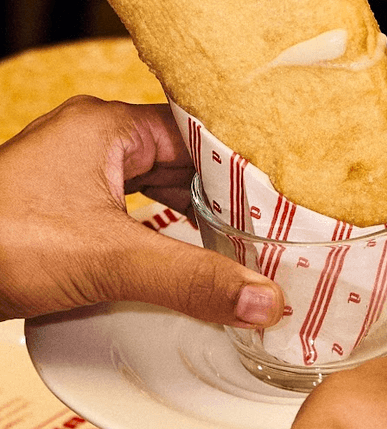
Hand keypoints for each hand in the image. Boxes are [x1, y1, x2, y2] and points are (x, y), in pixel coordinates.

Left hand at [0, 95, 282, 325]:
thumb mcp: (109, 261)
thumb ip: (190, 279)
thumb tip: (263, 300)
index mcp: (108, 127)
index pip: (197, 134)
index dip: (240, 164)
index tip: (280, 193)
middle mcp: (94, 140)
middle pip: (180, 160)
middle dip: (220, 195)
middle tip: (267, 225)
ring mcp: (76, 172)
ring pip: (155, 184)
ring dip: (190, 212)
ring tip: (236, 240)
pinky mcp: (63, 204)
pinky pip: (129, 206)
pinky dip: (158, 226)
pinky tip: (181, 249)